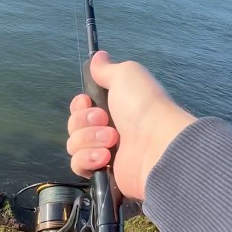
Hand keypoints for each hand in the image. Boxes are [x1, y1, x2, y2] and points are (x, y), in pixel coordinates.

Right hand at [65, 51, 196, 200]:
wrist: (157, 145)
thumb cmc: (144, 106)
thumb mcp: (126, 75)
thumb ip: (106, 68)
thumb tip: (98, 56)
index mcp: (114, 108)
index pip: (80, 108)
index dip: (79, 105)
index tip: (88, 101)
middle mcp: (108, 130)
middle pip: (74, 125)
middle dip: (85, 121)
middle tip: (106, 120)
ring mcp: (105, 153)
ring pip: (73, 145)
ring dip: (89, 139)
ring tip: (113, 139)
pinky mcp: (104, 175)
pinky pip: (78, 166)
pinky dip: (88, 159)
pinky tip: (105, 157)